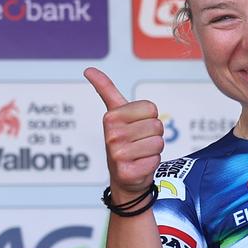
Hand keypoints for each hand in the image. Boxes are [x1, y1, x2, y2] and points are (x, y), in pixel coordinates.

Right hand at [86, 67, 163, 205]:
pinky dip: (151, 164)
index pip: (151, 109)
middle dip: (152, 135)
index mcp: (111, 117)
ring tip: (139, 154)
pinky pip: (155, 161)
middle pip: (157, 126)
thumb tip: (88, 69)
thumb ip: (106, 90)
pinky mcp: (127, 171)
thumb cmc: (124, 142)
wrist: (124, 178)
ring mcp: (118, 154)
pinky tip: (139, 166)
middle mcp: (111, 134)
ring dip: (153, 150)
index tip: (136, 127)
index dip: (149, 119)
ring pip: (158, 143)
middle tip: (138, 143)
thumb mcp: (115, 114)